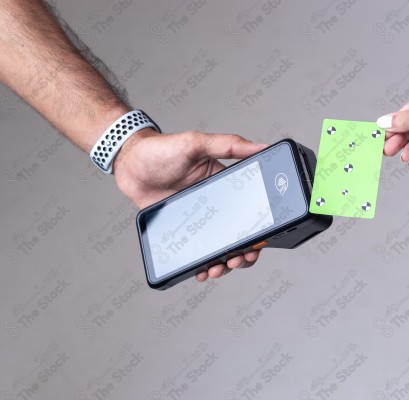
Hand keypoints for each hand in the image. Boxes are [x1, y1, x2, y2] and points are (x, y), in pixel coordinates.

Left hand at [112, 129, 267, 280]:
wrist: (129, 166)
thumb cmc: (162, 150)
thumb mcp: (197, 144)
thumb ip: (229, 145)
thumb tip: (261, 146)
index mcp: (226, 186)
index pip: (251, 211)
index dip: (258, 230)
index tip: (258, 243)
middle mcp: (217, 206)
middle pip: (239, 236)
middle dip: (243, 254)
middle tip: (236, 259)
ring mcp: (199, 220)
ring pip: (219, 248)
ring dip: (223, 263)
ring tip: (216, 268)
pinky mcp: (181, 230)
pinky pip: (195, 252)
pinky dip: (201, 264)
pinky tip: (201, 270)